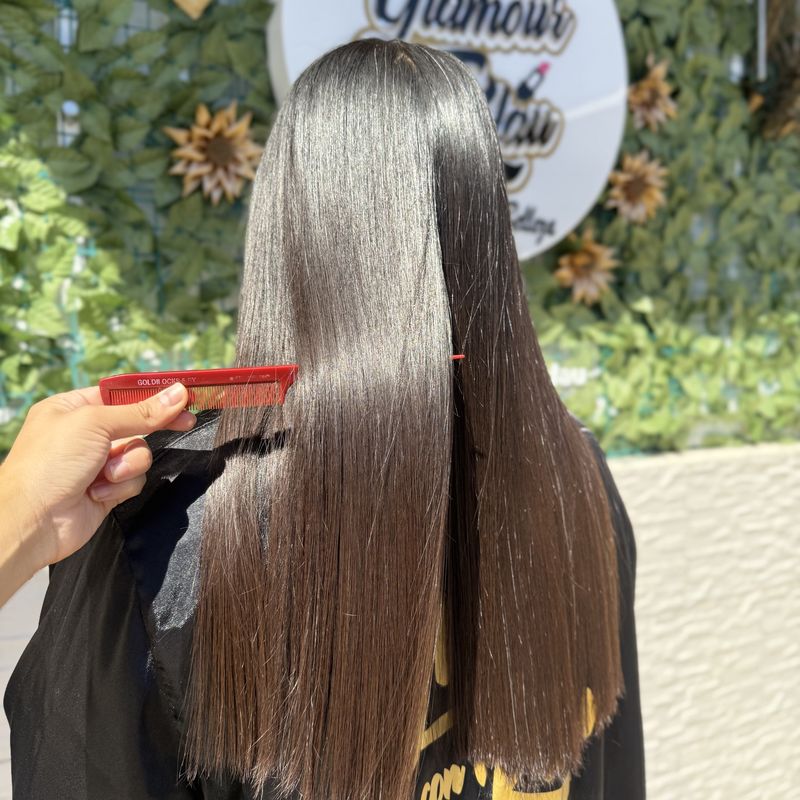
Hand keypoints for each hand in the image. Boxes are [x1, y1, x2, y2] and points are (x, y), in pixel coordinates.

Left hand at [0, 383, 194, 577]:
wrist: (33, 521)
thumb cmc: (48, 464)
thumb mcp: (96, 424)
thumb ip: (141, 411)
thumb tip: (176, 394)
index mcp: (72, 409)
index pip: (122, 395)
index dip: (151, 396)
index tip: (181, 396)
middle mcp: (84, 434)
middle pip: (137, 423)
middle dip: (152, 428)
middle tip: (185, 422)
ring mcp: (96, 462)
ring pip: (139, 454)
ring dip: (128, 464)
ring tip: (107, 474)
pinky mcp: (106, 489)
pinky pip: (134, 479)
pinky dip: (121, 486)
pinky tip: (98, 492)